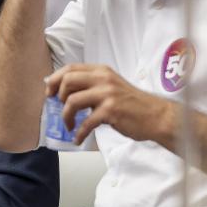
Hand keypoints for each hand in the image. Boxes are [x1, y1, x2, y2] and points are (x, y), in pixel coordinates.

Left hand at [45, 63, 175, 144]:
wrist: (157, 116)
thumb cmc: (132, 104)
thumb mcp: (111, 86)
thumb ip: (91, 86)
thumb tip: (65, 91)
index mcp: (101, 71)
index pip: (70, 68)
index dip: (55, 79)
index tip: (49, 92)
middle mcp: (103, 79)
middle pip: (68, 80)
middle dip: (57, 95)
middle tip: (58, 107)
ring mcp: (107, 94)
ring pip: (72, 101)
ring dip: (66, 116)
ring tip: (69, 125)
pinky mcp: (111, 111)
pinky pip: (86, 123)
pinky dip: (79, 132)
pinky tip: (78, 138)